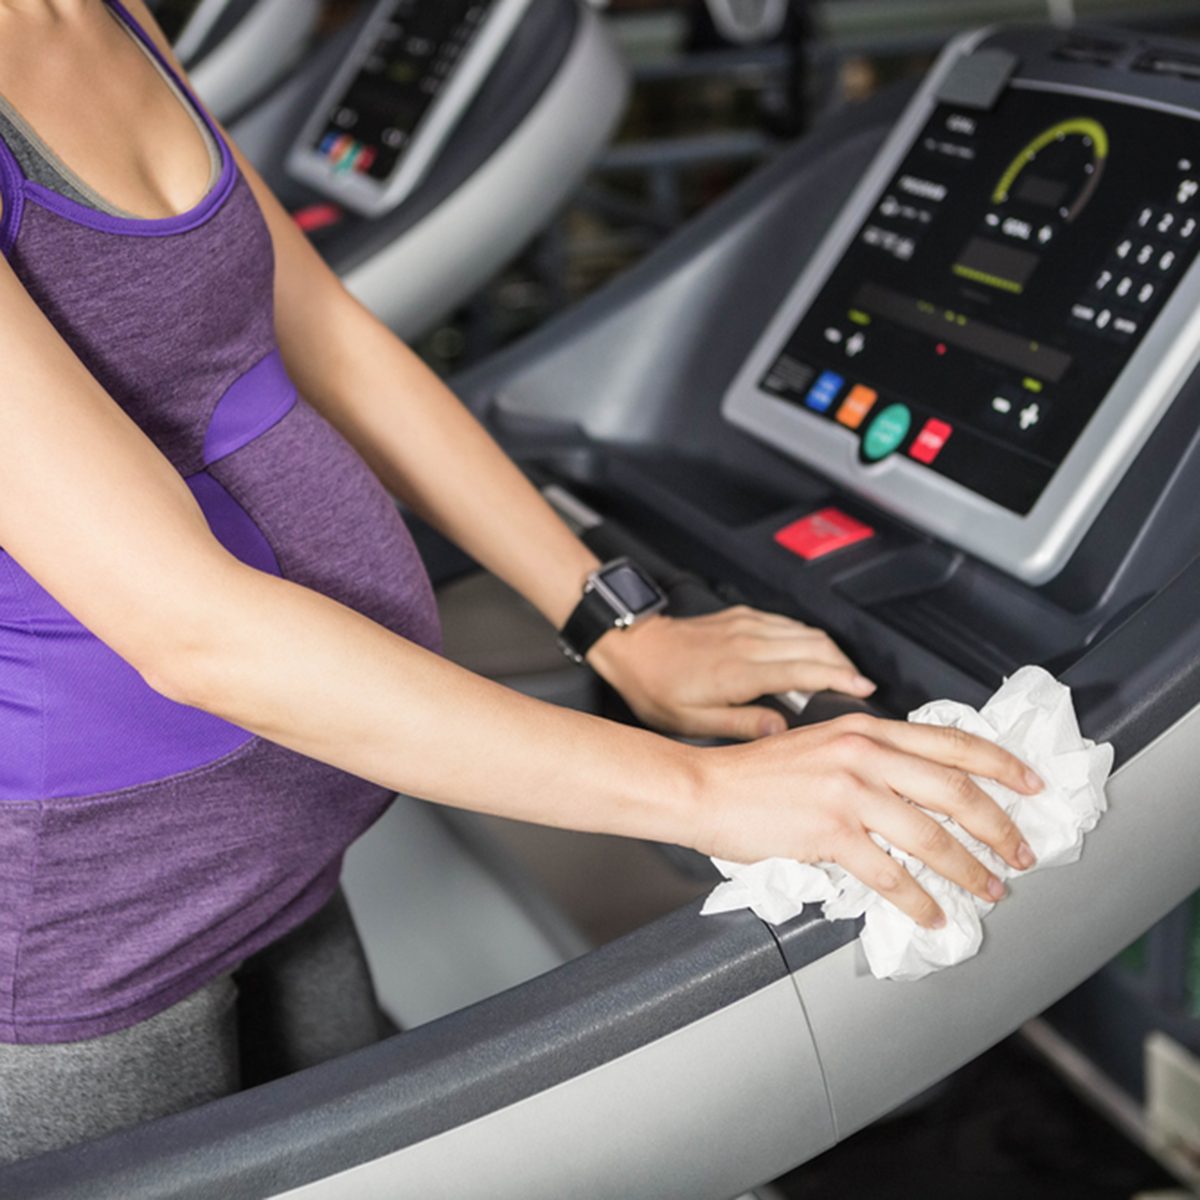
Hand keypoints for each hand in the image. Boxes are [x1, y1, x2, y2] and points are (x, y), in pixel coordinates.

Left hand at [589, 605, 874, 739]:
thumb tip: (781, 733)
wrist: (632, 647)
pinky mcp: (739, 616)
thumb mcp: (693, 722)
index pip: (805, 669)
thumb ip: (742, 726)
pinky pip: (784, 622)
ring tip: (841, 671)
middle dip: (844, 664)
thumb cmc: (656, 686)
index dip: (840, 678)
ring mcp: (745, 624)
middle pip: (814, 645)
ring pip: (803, 630)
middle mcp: (747, 642)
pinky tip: (809, 651)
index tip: (863, 689)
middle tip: (858, 685)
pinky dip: (805, 636)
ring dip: (828, 649)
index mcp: (739, 672)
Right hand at [690, 713, 1041, 927]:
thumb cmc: (758, 773)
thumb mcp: (822, 744)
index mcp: (866, 728)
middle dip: (999, 826)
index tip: (1032, 784)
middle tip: (1021, 853)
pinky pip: (891, 873)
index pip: (952, 741)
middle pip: (955, 790)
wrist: (706, 787)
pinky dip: (920, 900)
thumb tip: (916, 789)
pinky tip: (934, 915)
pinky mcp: (830, 832)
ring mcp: (848, 792)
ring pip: (932, 836)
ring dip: (969, 870)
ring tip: (989, 891)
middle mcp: (863, 753)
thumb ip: (869, 757)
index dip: (1001, 763)